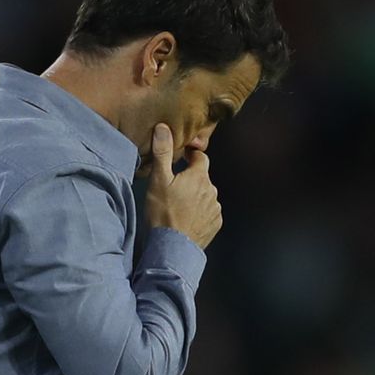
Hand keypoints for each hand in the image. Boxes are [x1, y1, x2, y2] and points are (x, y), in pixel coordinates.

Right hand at [143, 124, 221, 248]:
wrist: (173, 247)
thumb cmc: (163, 212)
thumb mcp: (158, 180)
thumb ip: (163, 152)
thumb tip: (164, 127)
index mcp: (199, 176)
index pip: (201, 157)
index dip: (191, 156)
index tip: (181, 158)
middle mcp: (212, 190)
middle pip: (202, 177)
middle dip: (191, 178)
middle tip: (174, 186)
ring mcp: (216, 208)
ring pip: (206, 195)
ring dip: (196, 196)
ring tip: (179, 205)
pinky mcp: (216, 224)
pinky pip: (209, 212)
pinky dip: (200, 212)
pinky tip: (187, 218)